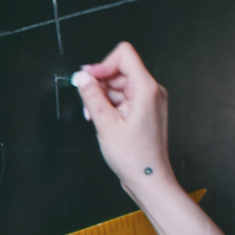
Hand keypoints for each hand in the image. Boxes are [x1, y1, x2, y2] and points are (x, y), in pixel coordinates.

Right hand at [73, 42, 175, 197]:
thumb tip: (82, 77)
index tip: (88, 79)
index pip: (123, 55)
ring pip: (120, 86)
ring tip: (96, 117)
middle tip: (88, 104)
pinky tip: (104, 121)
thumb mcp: (106, 124)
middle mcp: (151, 91)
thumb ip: (92, 97)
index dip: (102, 65)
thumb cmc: (135, 158)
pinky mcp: (145, 111)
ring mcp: (149, 101)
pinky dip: (111, 106)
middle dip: (100, 84)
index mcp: (146, 89)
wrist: (148, 179)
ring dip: (103, 97)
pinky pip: (124, 99)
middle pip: (120, 70)